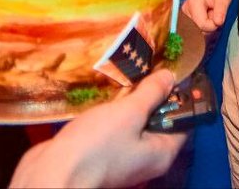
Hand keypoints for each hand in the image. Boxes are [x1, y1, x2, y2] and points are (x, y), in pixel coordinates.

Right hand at [10, 70, 183, 187]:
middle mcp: (147, 158)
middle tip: (147, 66)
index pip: (183, 122)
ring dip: (130, 101)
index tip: (173, 70)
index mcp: (162, 152)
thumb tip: (171, 77)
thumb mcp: (130, 113)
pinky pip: (115, 128)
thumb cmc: (98, 144)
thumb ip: (151, 93)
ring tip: (126, 73)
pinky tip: (106, 93)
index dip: (181, 96)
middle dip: (152, 95)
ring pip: (134, 123)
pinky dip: (113, 111)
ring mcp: (124, 157)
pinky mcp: (103, 153)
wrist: (55, 171)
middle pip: (159, 121)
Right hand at [182, 0, 233, 32]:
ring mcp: (186, 13)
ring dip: (209, 24)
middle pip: (200, 29)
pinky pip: (199, 28)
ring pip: (200, 30)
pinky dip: (206, 24)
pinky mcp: (187, 17)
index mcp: (193, 4)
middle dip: (211, 24)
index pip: (203, 25)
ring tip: (212, 12)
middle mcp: (186, 9)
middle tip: (215, 12)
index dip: (214, 25)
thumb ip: (220, 12)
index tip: (219, 16)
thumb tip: (217, 23)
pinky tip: (208, 15)